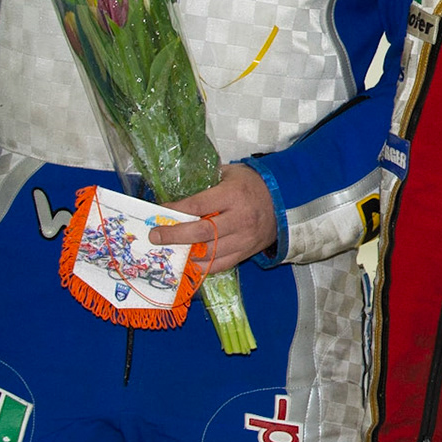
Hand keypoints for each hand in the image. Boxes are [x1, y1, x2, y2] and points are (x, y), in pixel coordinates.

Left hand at [152, 163, 277, 270]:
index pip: (198, 206)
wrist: (285, 201)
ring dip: (185, 254)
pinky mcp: (246, 252)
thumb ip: (207, 181)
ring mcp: (244, 239)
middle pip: (201, 233)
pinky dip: (202, 267)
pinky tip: (187, 264)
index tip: (160, 211)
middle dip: (174, 236)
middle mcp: (239, 219)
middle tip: (156, 237)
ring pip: (209, 253)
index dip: (176, 210)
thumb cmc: (253, 185)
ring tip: (168, 251)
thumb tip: (179, 189)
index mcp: (234, 195)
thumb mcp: (231, 174)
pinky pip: (221, 265)